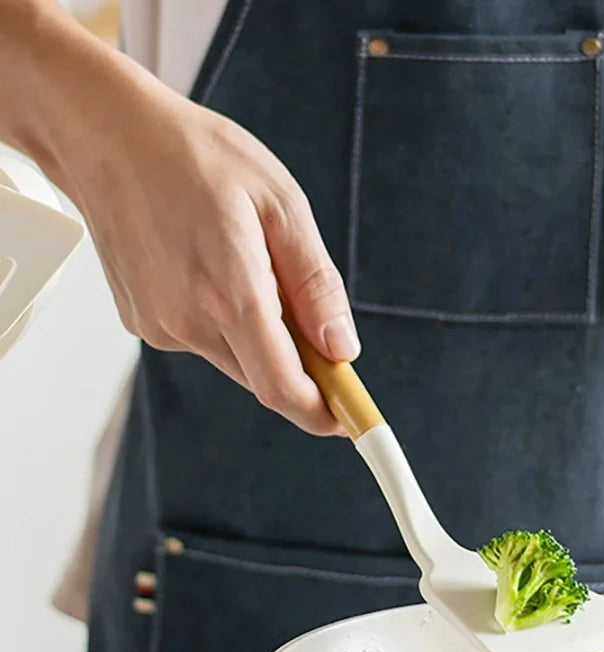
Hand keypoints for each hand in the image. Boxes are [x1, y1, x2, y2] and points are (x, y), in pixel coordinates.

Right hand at [54, 58, 358, 434]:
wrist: (103, 133)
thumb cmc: (195, 157)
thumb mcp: (281, 205)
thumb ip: (316, 285)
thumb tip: (342, 350)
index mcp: (230, 293)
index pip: (283, 389)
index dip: (323, 412)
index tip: (349, 417)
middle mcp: (188, 321)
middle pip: (265, 379)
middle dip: (300, 364)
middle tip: (310, 313)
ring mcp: (159, 326)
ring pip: (236, 361)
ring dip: (260, 336)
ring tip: (247, 263)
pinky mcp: (142, 322)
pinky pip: (204, 341)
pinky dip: (224, 320)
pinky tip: (210, 266)